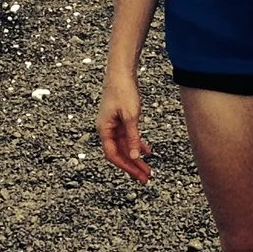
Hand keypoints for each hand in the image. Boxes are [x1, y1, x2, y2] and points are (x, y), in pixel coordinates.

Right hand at [97, 65, 150, 182]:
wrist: (121, 72)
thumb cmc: (123, 91)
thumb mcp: (130, 116)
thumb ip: (132, 137)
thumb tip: (134, 155)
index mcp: (104, 129)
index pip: (113, 154)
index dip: (125, 166)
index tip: (138, 174)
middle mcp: (106, 129)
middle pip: (120, 153)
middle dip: (133, 166)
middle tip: (146, 178)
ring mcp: (113, 125)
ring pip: (125, 146)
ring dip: (136, 158)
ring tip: (148, 169)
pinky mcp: (120, 120)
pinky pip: (128, 137)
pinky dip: (137, 144)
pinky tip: (147, 151)